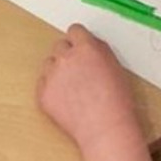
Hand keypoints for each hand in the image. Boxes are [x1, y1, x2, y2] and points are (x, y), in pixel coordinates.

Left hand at [37, 24, 138, 153]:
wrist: (105, 129)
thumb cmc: (117, 102)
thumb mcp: (116, 67)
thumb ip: (99, 51)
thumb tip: (89, 44)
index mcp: (86, 48)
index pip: (74, 31)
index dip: (79, 40)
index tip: (80, 47)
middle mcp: (65, 58)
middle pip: (59, 46)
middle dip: (68, 55)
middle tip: (78, 72)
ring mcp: (51, 76)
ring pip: (49, 64)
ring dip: (58, 71)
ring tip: (73, 89)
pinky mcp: (43, 93)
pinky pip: (43, 84)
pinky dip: (52, 90)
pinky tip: (67, 101)